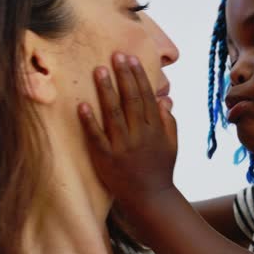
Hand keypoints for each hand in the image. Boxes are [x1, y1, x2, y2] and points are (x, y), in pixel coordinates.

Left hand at [78, 53, 177, 209]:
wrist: (150, 198)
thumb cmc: (160, 169)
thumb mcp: (171, 144)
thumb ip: (168, 121)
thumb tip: (164, 99)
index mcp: (154, 129)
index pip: (146, 96)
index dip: (138, 76)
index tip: (131, 59)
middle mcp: (139, 135)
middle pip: (130, 100)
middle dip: (123, 76)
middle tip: (115, 55)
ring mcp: (122, 146)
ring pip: (113, 113)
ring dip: (106, 90)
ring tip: (98, 70)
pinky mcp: (106, 158)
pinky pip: (96, 136)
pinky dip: (89, 120)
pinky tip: (81, 104)